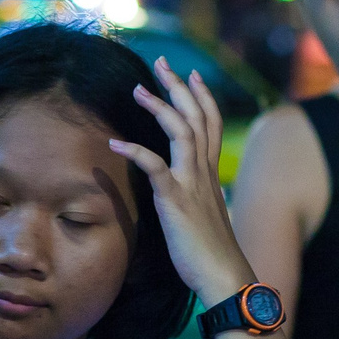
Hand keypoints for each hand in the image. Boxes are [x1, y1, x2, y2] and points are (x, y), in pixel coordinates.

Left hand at [107, 58, 254, 307]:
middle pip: (196, 116)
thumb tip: (189, 195)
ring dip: (159, 106)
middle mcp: (204, 171)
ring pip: (180, 130)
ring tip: (137, 89)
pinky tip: (115, 142)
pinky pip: (154, 166)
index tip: (191, 76)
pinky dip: (135, 150)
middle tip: (161, 62)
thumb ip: (198, 198)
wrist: (224, 276)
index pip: (210, 124)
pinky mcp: (175, 200)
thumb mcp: (206, 217)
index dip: (201, 97)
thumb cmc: (212, 254)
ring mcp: (191, 183)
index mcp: (211, 174)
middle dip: (179, 86)